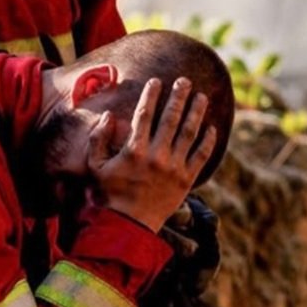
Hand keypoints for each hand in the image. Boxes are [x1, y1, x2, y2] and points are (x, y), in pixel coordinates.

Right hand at [87, 77, 216, 231]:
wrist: (129, 225)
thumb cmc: (109, 194)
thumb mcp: (95, 166)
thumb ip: (98, 139)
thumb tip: (107, 115)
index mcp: (134, 150)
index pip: (144, 114)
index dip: (152, 95)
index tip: (157, 81)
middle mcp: (156, 155)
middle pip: (171, 118)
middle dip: (179, 96)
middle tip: (185, 80)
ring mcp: (174, 168)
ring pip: (189, 133)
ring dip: (196, 112)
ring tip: (202, 96)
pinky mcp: (186, 180)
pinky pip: (201, 156)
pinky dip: (208, 141)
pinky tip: (212, 127)